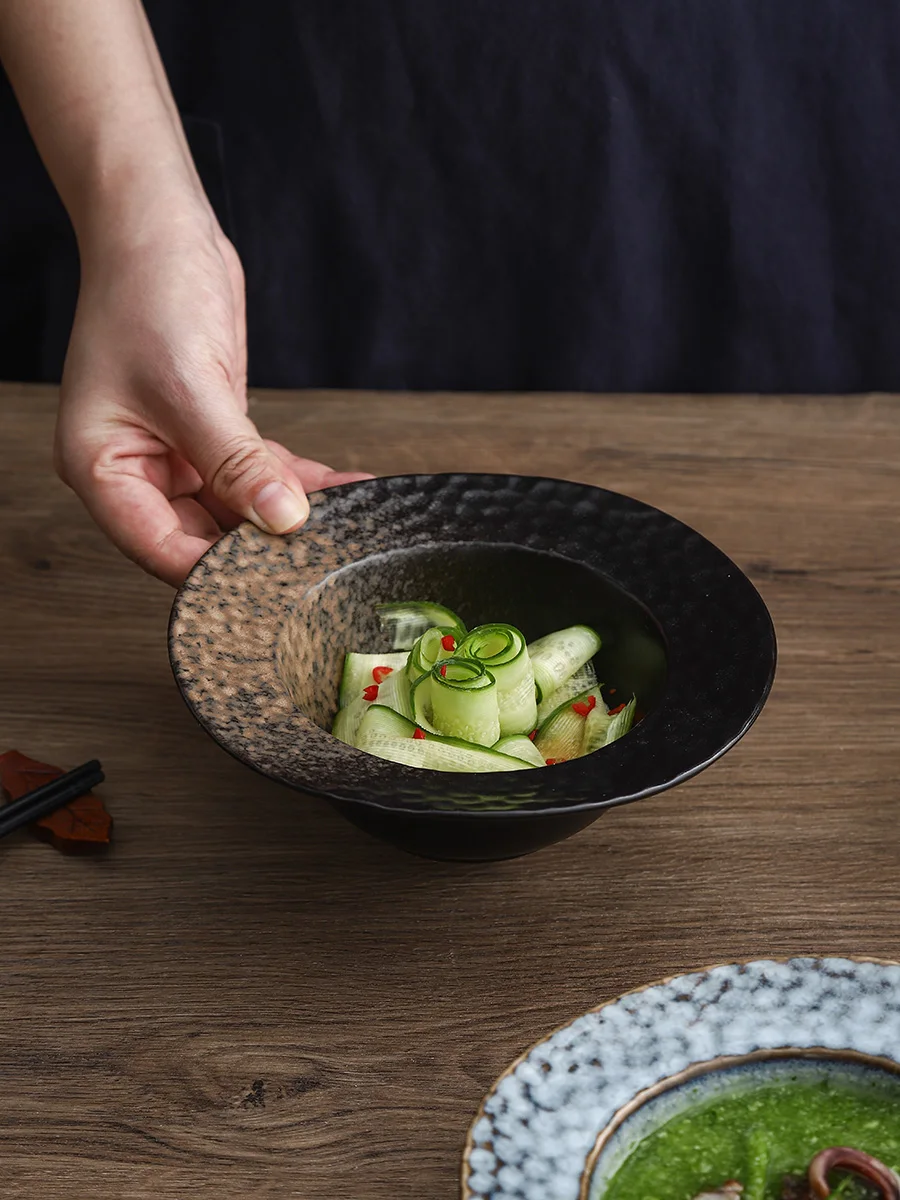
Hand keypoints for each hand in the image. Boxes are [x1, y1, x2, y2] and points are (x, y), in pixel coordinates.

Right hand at [55, 207, 370, 586]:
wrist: (160, 227)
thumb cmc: (145, 293)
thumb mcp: (191, 388)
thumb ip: (237, 463)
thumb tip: (282, 519)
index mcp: (102, 469)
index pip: (158, 549)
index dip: (214, 572)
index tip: (274, 580)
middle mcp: (136, 469)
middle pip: (200, 536)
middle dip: (260, 546)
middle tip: (319, 555)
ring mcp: (176, 453)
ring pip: (237, 509)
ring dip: (289, 515)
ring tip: (344, 525)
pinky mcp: (213, 434)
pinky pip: (258, 473)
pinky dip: (299, 482)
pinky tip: (342, 491)